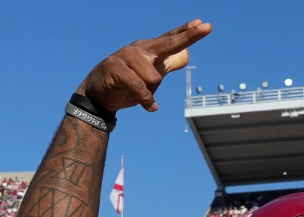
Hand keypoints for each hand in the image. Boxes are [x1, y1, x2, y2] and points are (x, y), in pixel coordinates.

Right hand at [76, 20, 212, 112]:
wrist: (97, 97)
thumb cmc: (125, 85)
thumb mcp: (149, 76)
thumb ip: (167, 65)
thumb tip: (186, 55)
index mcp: (147, 50)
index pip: (171, 40)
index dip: (188, 32)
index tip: (203, 24)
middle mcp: (138, 49)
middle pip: (168, 43)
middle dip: (188, 36)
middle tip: (206, 27)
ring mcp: (126, 56)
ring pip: (154, 77)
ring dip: (149, 92)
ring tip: (137, 93)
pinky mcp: (116, 68)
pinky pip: (140, 87)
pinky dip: (145, 100)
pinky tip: (147, 105)